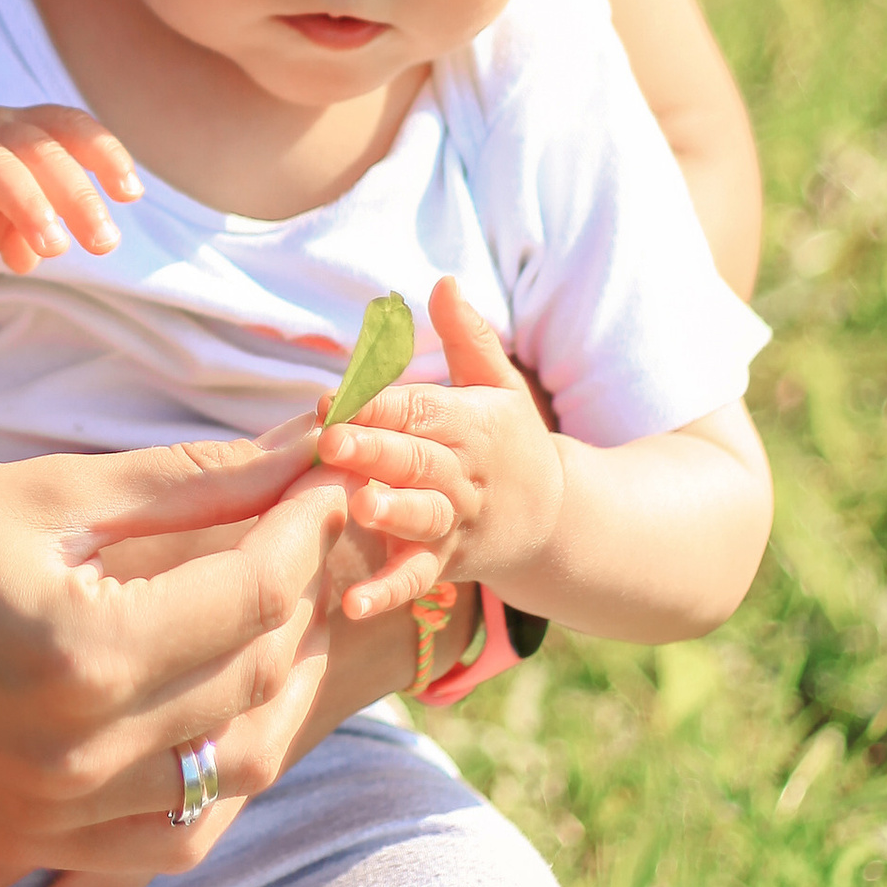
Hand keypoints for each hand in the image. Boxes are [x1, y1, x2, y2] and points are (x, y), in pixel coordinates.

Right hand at [0, 105, 139, 278]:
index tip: (131, 194)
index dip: (103, 151)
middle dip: (75, 191)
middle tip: (103, 241)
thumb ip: (21, 233)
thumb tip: (37, 256)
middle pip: (35, 145)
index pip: (65, 124)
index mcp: (10, 130)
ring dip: (25, 201)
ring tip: (50, 246)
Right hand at [0, 435, 353, 878]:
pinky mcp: (33, 834)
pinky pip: (170, 834)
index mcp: (81, 652)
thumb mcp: (45, 493)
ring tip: (272, 607)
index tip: (328, 471)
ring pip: (234, 768)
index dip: (306, 523)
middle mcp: (76, 751)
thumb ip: (186, 484)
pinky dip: (212, 774)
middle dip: (301, 591)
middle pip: (255, 676)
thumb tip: (303, 447)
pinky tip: (217, 704)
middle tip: (310, 522)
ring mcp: (54, 810)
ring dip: (272, 686)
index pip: (252, 593)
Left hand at [316, 277, 565, 619]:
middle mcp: (464, 472)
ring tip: (360, 508)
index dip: (376, 401)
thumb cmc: (506, 439)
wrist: (555, 519)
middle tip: (331, 441)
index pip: (419, 407)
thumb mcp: (497, 384)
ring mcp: (457, 522)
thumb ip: (465, 337)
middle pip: (417, 458)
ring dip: (392, 513)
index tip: (331, 394)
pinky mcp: (447, 564)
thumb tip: (441, 281)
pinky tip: (355, 606)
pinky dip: (391, 593)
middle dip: (375, 449)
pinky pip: (419, 578)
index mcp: (471, 422)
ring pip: (424, 516)